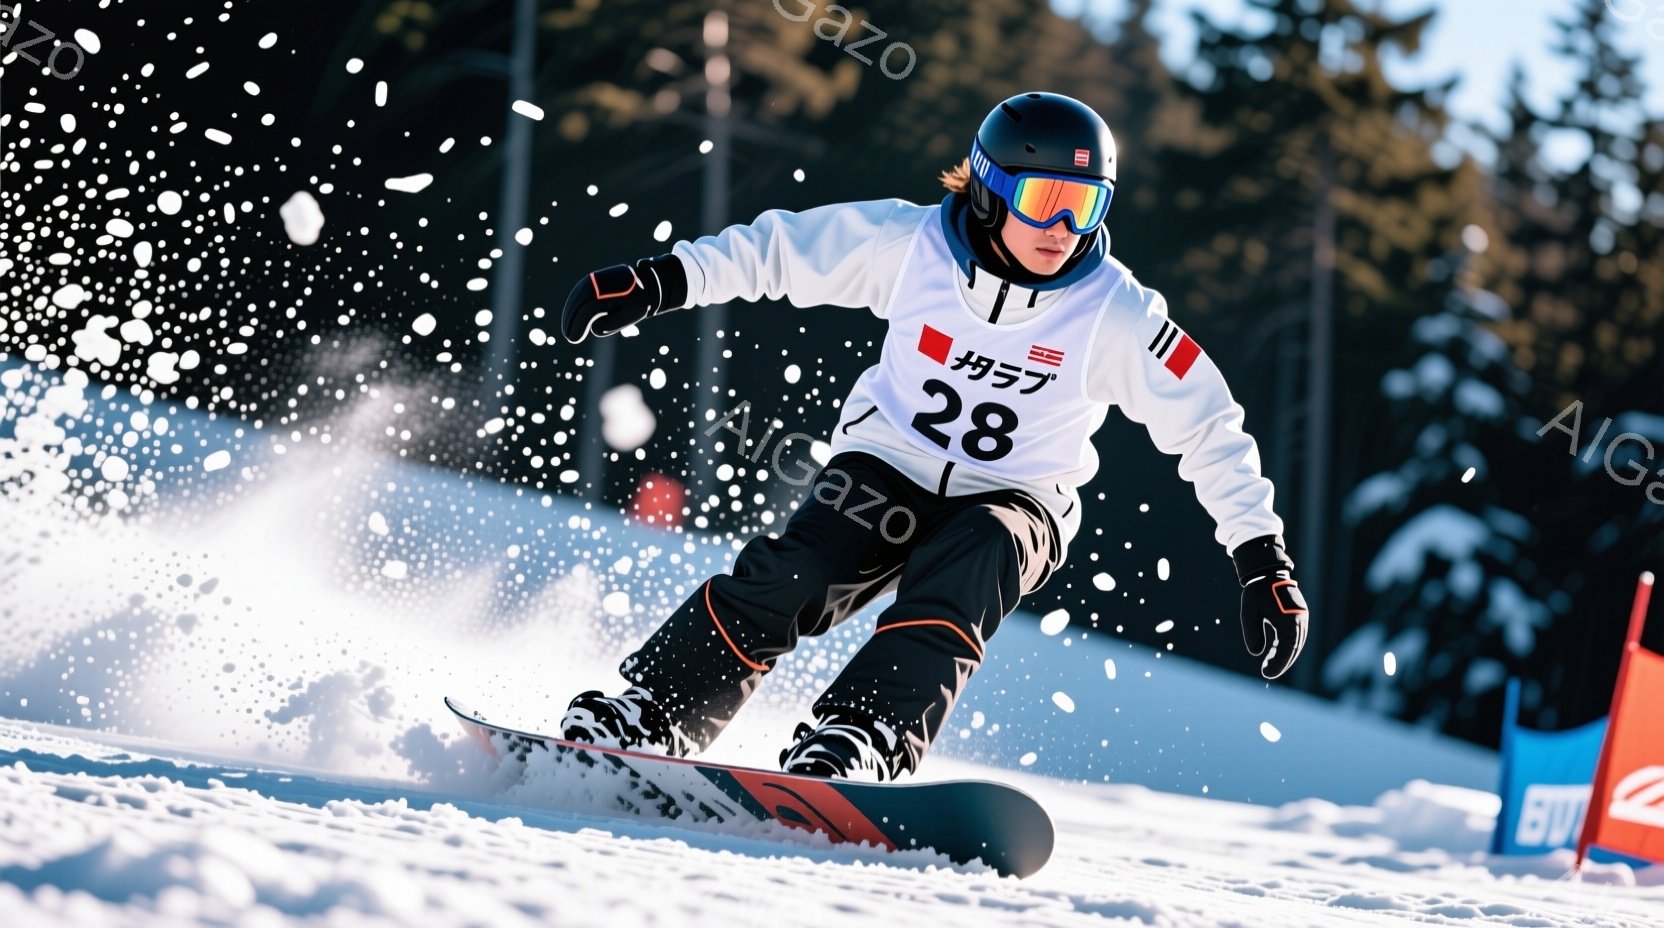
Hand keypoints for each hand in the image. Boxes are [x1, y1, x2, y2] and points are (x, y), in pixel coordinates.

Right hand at [561, 253, 687, 343]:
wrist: (645, 281)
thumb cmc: (638, 301)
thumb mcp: (629, 315)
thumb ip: (611, 324)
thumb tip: (593, 328)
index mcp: (606, 293)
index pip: (586, 312)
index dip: (577, 327)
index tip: (573, 339)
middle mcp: (597, 283)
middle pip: (578, 304)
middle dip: (571, 322)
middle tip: (569, 337)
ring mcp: (594, 278)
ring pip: (576, 297)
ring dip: (570, 313)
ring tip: (568, 328)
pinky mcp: (593, 278)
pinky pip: (579, 291)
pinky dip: (574, 303)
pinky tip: (572, 314)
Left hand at [1230, 534, 1306, 679]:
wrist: (1268, 572)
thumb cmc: (1257, 590)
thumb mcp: (1249, 610)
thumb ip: (1252, 631)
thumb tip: (1256, 653)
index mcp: (1290, 619)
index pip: (1287, 648)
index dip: (1278, 663)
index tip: (1266, 674)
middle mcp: (1300, 620)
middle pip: (1294, 649)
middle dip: (1282, 663)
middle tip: (1267, 674)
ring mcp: (1301, 618)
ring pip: (1296, 644)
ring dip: (1285, 657)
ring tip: (1270, 667)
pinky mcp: (1298, 617)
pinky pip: (1294, 637)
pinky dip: (1286, 648)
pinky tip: (1275, 654)